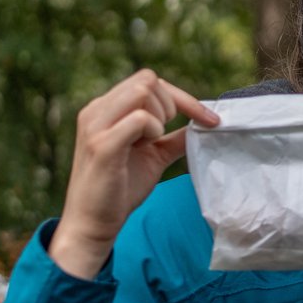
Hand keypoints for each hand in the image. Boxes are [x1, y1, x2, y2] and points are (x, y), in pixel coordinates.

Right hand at [49, 70, 218, 278]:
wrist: (92, 222)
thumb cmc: (120, 189)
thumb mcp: (154, 156)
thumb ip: (175, 139)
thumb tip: (204, 126)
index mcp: (106, 109)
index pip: (148, 81)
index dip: (183, 97)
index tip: (210, 119)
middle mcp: (97, 110)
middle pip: (147, 80)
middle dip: (172, 105)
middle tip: (164, 136)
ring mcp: (96, 125)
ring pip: (142, 91)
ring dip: (161, 116)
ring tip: (152, 142)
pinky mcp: (102, 145)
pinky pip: (139, 119)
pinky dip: (154, 130)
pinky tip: (147, 148)